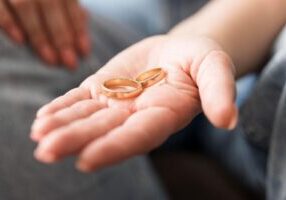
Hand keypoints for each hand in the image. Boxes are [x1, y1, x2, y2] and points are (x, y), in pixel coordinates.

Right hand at [0, 0, 89, 69]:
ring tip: (51, 59)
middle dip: (62, 36)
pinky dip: (8, 22)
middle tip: (70, 62)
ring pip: (25, 6)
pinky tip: (20, 41)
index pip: (69, 1)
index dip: (78, 27)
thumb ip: (69, 8)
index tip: (84, 51)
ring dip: (39, 36)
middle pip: (50, 5)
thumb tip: (81, 32)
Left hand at [31, 35, 237, 171]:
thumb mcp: (215, 67)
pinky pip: (80, 100)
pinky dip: (62, 108)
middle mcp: (136, 115)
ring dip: (62, 126)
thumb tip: (228, 119)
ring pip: (87, 117)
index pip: (137, 136)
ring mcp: (116, 103)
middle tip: (46, 151)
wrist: (178, 51)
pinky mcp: (103, 88)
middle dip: (75, 141)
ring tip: (38, 134)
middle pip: (104, 130)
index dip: (113, 147)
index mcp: (163, 115)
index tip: (85, 160)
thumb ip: (219, 91)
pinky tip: (43, 118)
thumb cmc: (200, 60)